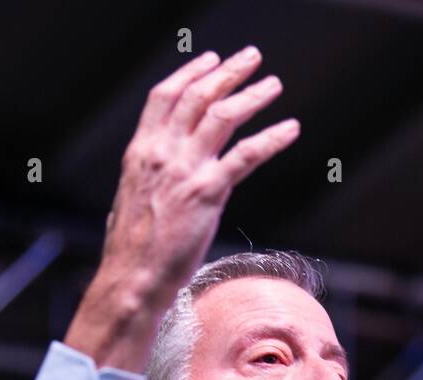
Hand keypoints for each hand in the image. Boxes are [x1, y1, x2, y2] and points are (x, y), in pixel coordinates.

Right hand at [66, 45, 299, 370]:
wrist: (132, 278)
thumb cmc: (132, 251)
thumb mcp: (132, 202)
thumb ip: (150, 181)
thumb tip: (161, 182)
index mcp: (141, 152)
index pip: (164, 97)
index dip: (190, 73)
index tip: (210, 60)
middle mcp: (162, 153)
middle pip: (197, 96)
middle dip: (227, 72)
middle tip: (251, 59)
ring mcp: (186, 170)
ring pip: (222, 115)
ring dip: (252, 95)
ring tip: (273, 85)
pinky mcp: (208, 192)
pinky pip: (247, 154)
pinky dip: (272, 138)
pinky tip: (290, 129)